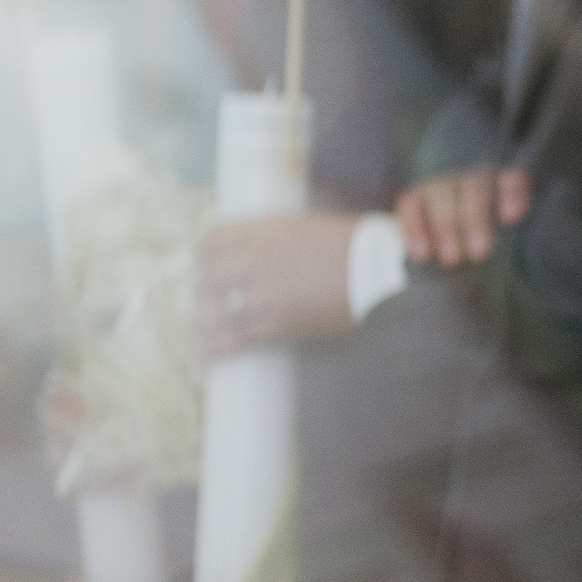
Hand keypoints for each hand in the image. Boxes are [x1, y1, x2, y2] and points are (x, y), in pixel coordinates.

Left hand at [196, 213, 358, 358]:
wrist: (379, 270)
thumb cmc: (354, 245)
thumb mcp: (311, 225)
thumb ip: (280, 235)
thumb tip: (264, 244)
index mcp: (266, 231)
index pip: (214, 240)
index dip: (204, 255)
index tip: (204, 265)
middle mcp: (257, 259)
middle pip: (207, 277)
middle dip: (203, 291)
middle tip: (207, 301)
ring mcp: (264, 293)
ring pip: (214, 312)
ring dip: (205, 323)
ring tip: (203, 332)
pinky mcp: (276, 324)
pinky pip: (233, 340)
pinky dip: (215, 350)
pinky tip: (206, 356)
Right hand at [395, 166, 529, 265]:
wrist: (445, 249)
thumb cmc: (484, 244)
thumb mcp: (506, 242)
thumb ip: (512, 238)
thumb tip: (513, 230)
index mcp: (501, 186)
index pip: (512, 180)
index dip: (513, 194)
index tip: (512, 217)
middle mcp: (471, 180)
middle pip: (475, 190)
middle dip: (476, 220)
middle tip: (480, 254)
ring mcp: (440, 186)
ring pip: (443, 196)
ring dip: (446, 226)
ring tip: (452, 260)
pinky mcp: (414, 198)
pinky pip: (411, 206)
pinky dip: (415, 229)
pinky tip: (421, 253)